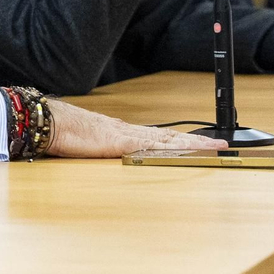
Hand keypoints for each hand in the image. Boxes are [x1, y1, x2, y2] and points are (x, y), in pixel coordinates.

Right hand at [44, 99, 226, 157]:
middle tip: (222, 145)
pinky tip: (187, 151)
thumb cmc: (64, 132)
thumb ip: (100, 147)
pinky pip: (156, 147)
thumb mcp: (88, 144)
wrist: (51, 122)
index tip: (200, 143)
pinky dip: (175, 149)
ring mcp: (129, 136)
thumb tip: (103, 152)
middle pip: (171, 136)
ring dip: (194, 144)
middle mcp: (131, 131)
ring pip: (170, 140)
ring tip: (215, 148)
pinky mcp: (123, 144)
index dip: (182, 139)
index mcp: (123, 133)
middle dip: (197, 141)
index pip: (160, 136)